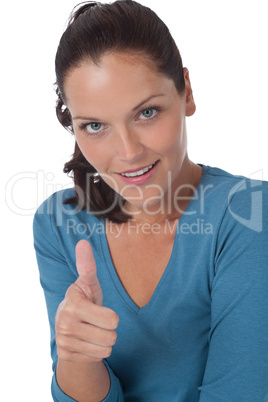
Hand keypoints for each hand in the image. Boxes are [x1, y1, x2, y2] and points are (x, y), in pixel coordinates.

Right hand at [55, 239, 118, 362]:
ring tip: (93, 331)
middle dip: (109, 330)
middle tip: (98, 322)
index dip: (111, 316)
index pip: (112, 320)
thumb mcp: (88, 283)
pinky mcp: (66, 355)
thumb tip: (82, 242)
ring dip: (104, 341)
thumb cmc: (85, 300)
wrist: (69, 325)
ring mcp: (64, 341)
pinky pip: (98, 358)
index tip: (97, 309)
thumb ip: (87, 265)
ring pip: (106, 349)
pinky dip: (96, 351)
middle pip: (111, 336)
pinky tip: (87, 341)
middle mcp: (65, 324)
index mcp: (73, 305)